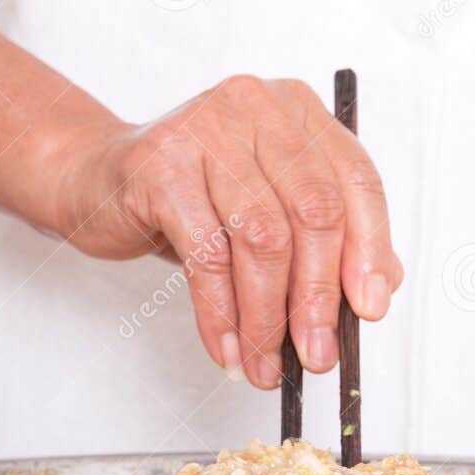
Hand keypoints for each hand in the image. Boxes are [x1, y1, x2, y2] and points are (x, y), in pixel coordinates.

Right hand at [47, 75, 403, 387]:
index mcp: (296, 112)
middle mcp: (256, 109)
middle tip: (317, 355)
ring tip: (265, 366)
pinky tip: (227, 349)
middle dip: (318, 297)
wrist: (95, 179)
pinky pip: (206, 257)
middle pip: (313, 211)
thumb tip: (380, 287)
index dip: (370, 250)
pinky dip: (221, 315)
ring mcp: (205, 132)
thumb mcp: (266, 208)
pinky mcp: (159, 168)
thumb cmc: (191, 196)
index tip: (371, 310)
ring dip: (267, 319)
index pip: (355, 180)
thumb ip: (326, 239)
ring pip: (261, 239)